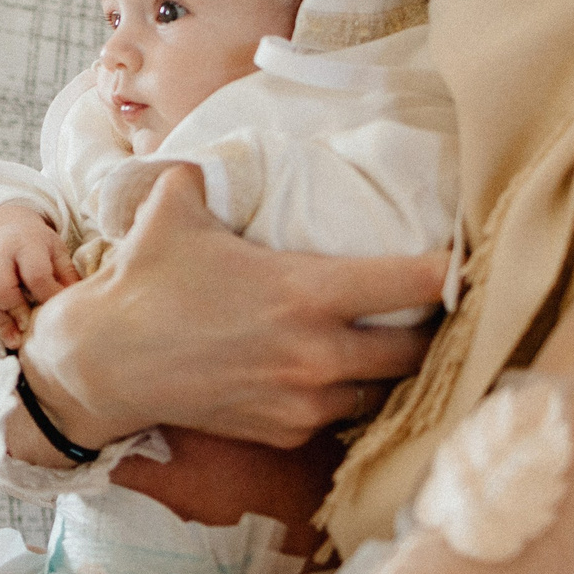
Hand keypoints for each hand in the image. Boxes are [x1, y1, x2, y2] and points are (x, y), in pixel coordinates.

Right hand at [0, 204, 76, 346]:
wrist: (0, 228)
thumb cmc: (35, 243)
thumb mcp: (55, 249)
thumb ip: (67, 274)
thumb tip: (81, 304)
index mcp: (26, 245)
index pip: (35, 275)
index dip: (48, 296)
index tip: (59, 312)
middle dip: (14, 311)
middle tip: (28, 326)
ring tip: (14, 341)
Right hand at [19, 164, 439, 452]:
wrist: (105, 363)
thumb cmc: (145, 280)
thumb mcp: (178, 208)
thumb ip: (217, 173)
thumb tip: (228, 140)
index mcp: (306, 291)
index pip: (414, 282)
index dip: (451, 269)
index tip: (468, 258)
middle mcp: (317, 353)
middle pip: (419, 351)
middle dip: (434, 332)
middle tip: (438, 311)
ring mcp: (303, 401)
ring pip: (384, 392)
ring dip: (393, 371)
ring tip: (396, 347)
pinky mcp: (285, 433)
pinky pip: (340, 418)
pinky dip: (346, 398)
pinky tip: (340, 376)